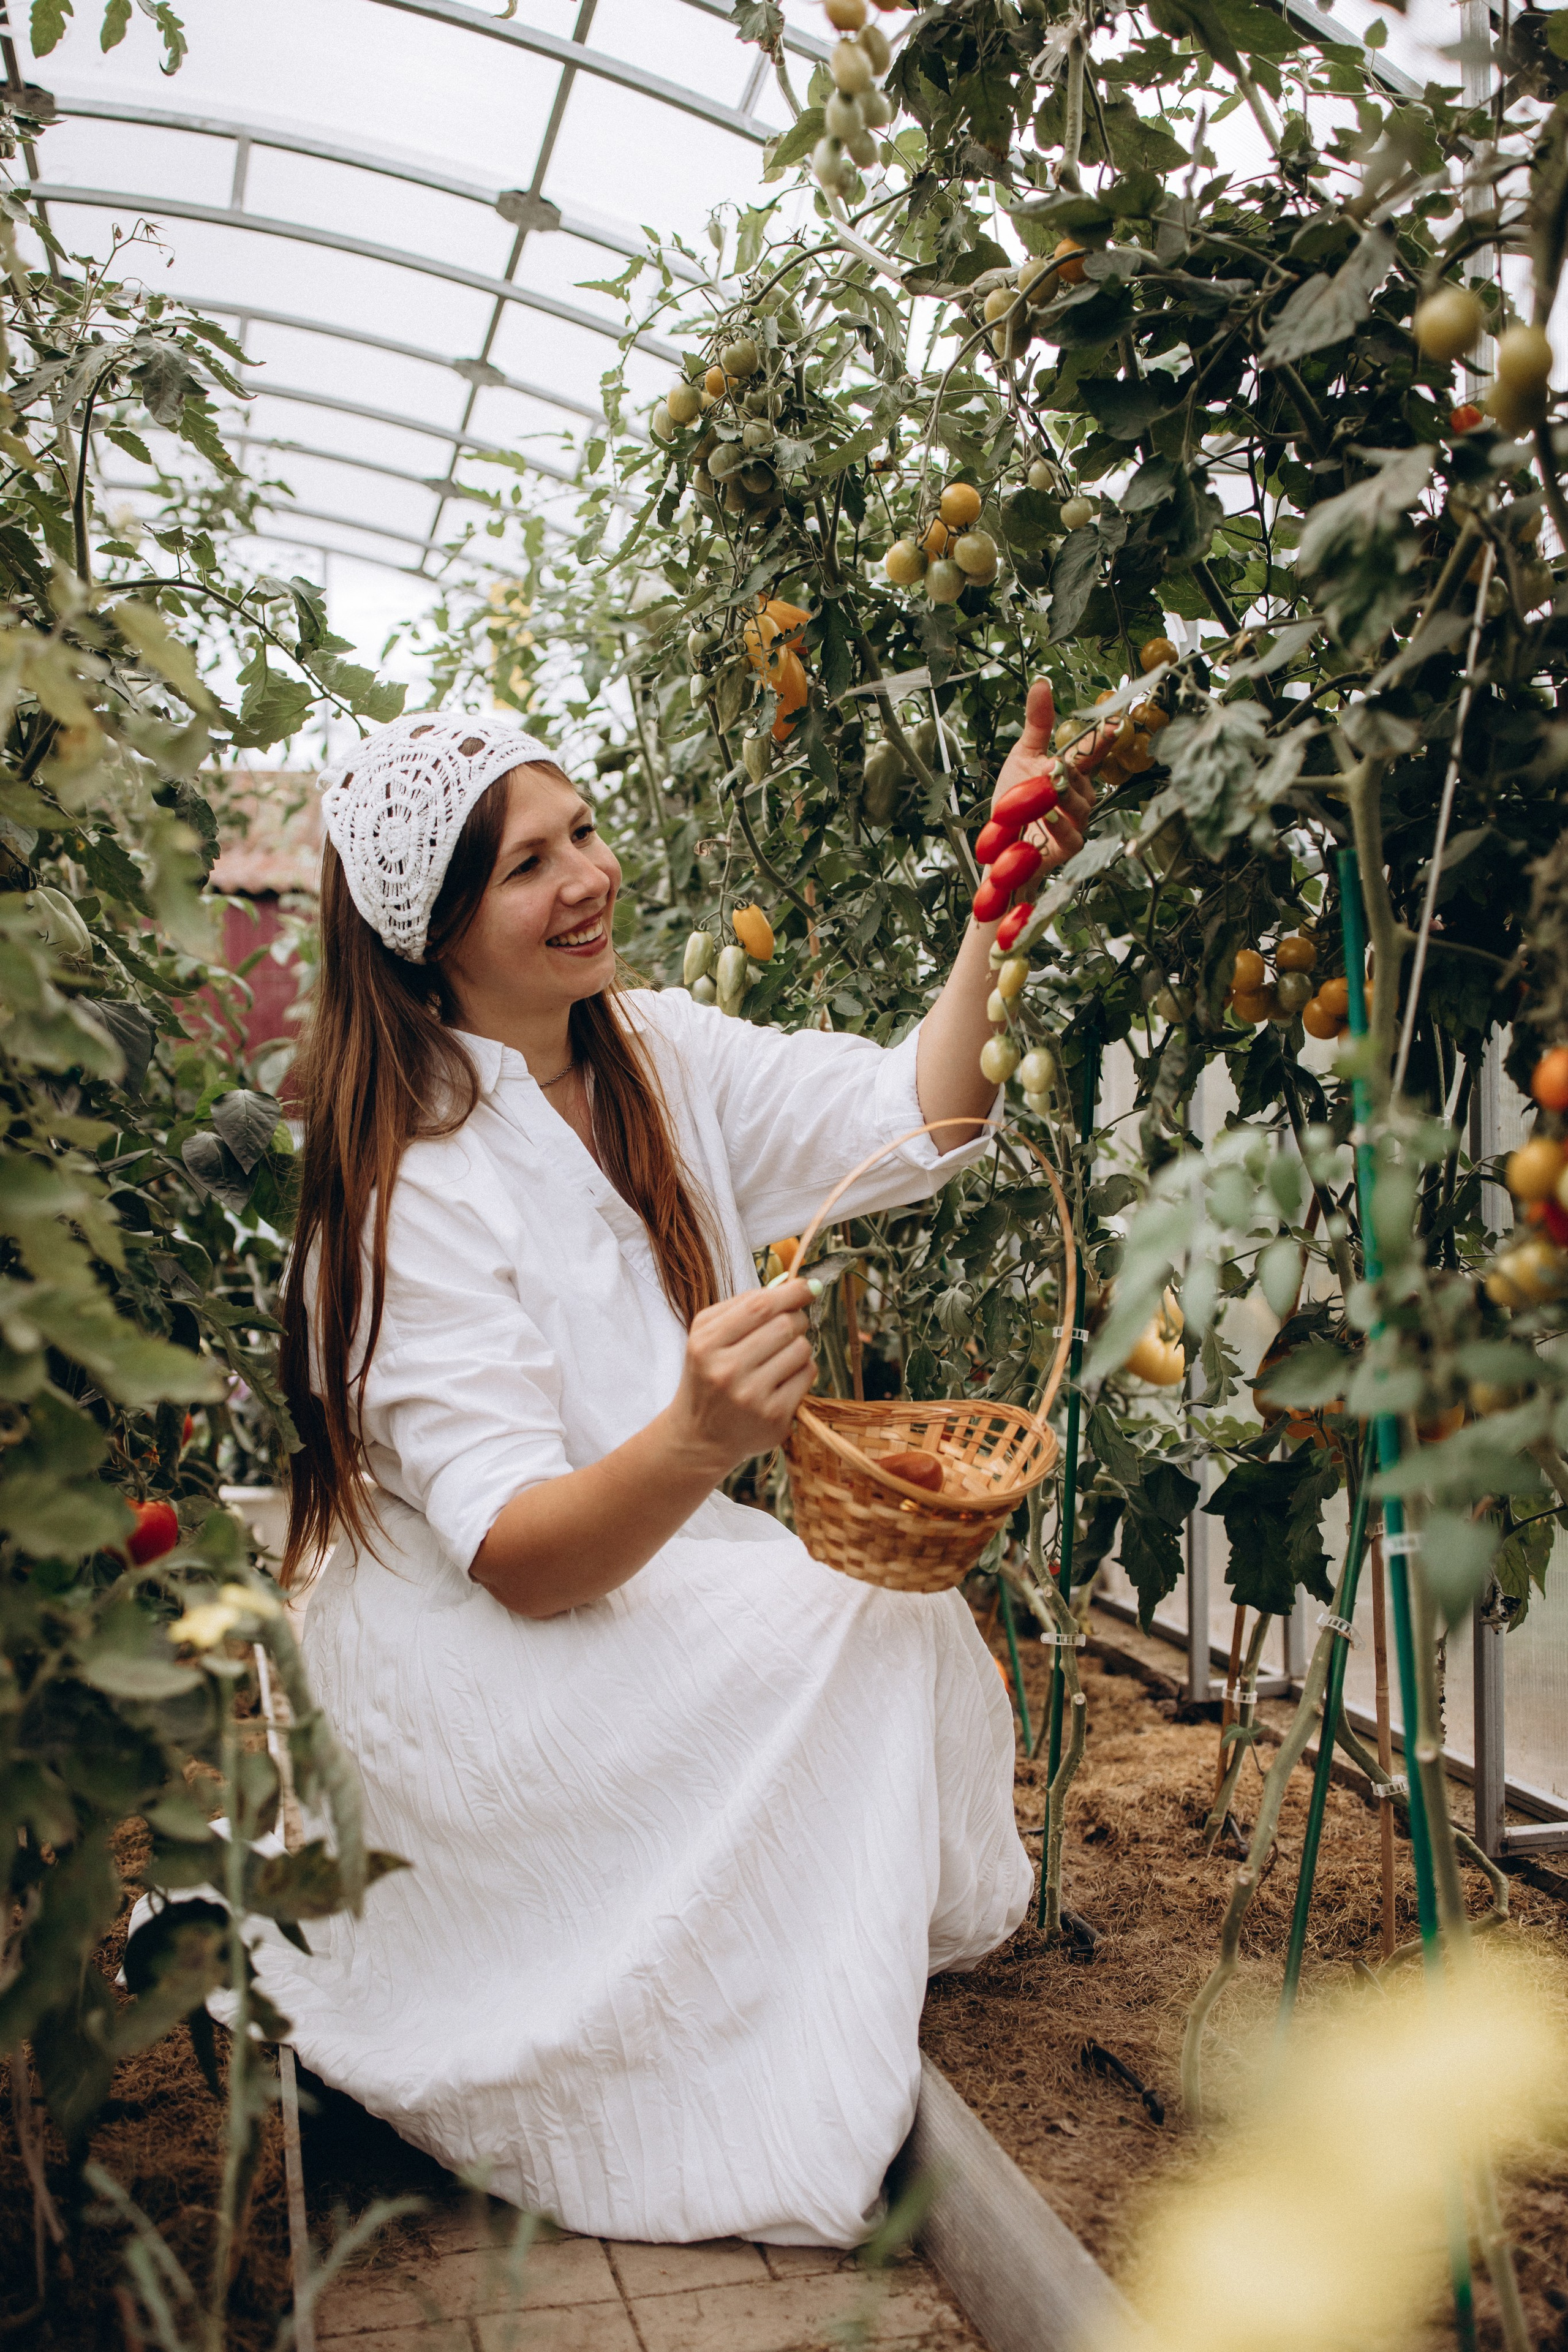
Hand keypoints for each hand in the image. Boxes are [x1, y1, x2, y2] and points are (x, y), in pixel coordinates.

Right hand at [666, 1280, 816, 1477]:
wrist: (700, 1435)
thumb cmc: (709, 1376)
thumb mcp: (707, 1336)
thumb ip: (742, 1306)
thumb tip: (794, 1285)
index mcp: (706, 1344)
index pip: (759, 1306)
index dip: (791, 1291)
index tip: (809, 1286)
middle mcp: (726, 1371)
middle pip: (785, 1326)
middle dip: (797, 1319)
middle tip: (791, 1324)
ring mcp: (751, 1397)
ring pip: (802, 1350)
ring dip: (799, 1346)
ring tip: (780, 1357)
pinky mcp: (774, 1418)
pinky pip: (808, 1376)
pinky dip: (802, 1371)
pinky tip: (783, 1378)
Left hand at [989, 676, 1111, 874]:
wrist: (998, 844)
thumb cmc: (1015, 801)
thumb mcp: (1023, 756)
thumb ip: (1037, 723)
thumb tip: (1042, 684)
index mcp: (1070, 772)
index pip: (1092, 751)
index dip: (1103, 739)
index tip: (1113, 724)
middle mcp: (1076, 796)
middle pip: (1084, 781)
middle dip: (1072, 772)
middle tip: (1056, 763)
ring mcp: (1074, 823)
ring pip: (1081, 807)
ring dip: (1065, 797)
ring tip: (1049, 787)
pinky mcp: (1066, 848)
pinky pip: (1071, 838)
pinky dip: (1061, 828)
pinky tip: (1047, 818)